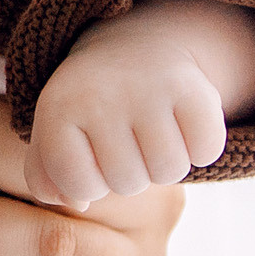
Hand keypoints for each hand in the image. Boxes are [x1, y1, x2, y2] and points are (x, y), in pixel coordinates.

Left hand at [30, 0, 254, 208]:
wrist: (133, 51)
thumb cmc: (88, 108)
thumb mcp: (54, 134)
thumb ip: (48, 178)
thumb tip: (78, 204)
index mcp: (58, 107)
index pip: (78, 185)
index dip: (91, 185)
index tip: (92, 159)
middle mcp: (100, 93)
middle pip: (127, 182)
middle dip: (131, 175)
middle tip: (128, 144)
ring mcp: (146, 87)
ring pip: (169, 171)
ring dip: (166, 166)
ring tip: (154, 138)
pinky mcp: (191, 84)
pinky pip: (206, 150)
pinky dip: (202, 150)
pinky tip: (184, 128)